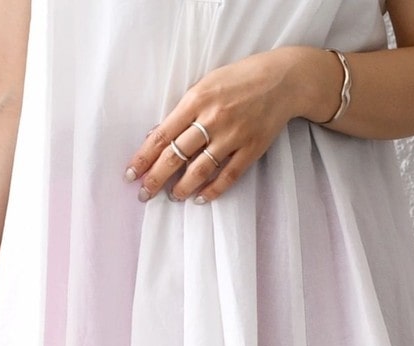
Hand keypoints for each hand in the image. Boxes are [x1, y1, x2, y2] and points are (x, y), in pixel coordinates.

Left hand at [124, 46, 314, 204]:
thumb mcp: (207, 84)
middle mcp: (212, 119)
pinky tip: (199, 199)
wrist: (282, 80)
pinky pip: (227, 176)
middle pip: (176, 156)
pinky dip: (212, 191)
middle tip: (144, 194)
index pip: (162, 135)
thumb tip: (160, 135)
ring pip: (199, 170)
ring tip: (172, 197)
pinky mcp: (251, 149)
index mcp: (197, 100)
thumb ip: (185, 109)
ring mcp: (232, 136)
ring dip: (182, 187)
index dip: (144, 157)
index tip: (131, 173)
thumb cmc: (240, 79)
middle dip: (156, 178)